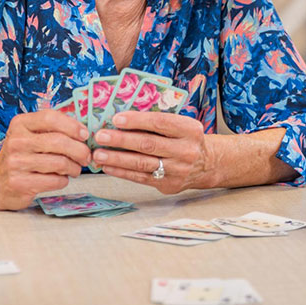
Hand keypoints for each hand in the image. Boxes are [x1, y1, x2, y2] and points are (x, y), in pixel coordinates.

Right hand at [0, 110, 90, 209]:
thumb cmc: (20, 155)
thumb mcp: (28, 134)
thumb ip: (51, 129)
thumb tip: (84, 131)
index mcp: (20, 124)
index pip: (50, 118)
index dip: (73, 125)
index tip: (85, 135)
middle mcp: (16, 142)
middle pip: (58, 141)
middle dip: (80, 150)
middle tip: (86, 156)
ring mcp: (16, 163)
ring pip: (59, 162)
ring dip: (74, 167)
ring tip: (75, 169)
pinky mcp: (19, 183)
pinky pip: (54, 180)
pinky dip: (64, 180)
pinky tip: (61, 178)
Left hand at [92, 111, 213, 193]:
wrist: (207, 164)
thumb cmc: (186, 139)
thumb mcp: (182, 125)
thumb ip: (159, 122)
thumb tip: (122, 119)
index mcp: (190, 130)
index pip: (160, 123)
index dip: (137, 121)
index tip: (116, 119)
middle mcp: (186, 150)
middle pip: (148, 144)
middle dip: (121, 140)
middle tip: (101, 136)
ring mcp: (177, 170)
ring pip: (142, 163)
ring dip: (117, 158)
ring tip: (98, 154)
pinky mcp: (168, 184)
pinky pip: (141, 178)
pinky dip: (122, 172)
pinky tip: (108, 166)